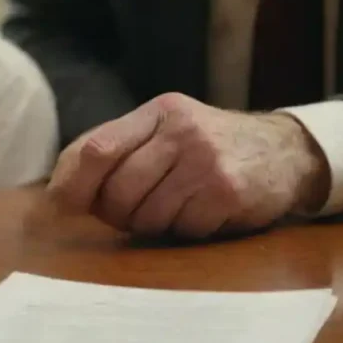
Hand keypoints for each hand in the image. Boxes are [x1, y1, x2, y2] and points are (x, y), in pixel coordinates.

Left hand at [48, 93, 329, 238]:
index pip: (97, 148)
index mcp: (157, 112)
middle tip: (134, 211)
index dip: (73, 183)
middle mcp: (181, 130)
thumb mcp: (164, 132)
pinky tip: (203, 212)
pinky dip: (186, 230)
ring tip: (174, 208)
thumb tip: (58, 190)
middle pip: (117, 190)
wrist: (284, 153)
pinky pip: (182, 229)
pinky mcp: (228, 192)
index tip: (61, 206)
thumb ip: (116, 150)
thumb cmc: (207, 148)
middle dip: (117, 213)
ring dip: (152, 224)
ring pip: (146, 216)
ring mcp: (206, 160)